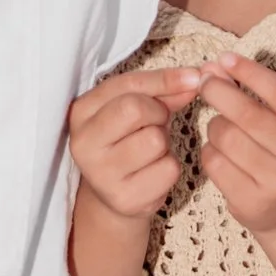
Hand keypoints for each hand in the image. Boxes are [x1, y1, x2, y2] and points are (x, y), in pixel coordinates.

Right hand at [68, 69, 202, 226]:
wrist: (112, 195)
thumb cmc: (125, 142)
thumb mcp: (133, 109)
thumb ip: (160, 91)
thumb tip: (194, 79)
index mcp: (81, 112)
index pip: (126, 85)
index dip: (164, 79)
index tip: (192, 77)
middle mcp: (83, 143)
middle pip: (135, 109)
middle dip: (157, 112)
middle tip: (155, 123)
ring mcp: (101, 174)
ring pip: (155, 140)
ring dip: (163, 142)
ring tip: (149, 150)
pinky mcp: (124, 198)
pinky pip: (168, 169)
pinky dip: (169, 167)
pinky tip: (153, 171)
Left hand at [195, 57, 275, 243]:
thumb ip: (255, 94)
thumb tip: (217, 67)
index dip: (250, 72)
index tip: (225, 58)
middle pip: (247, 114)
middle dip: (219, 92)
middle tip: (204, 82)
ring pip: (226, 137)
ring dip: (214, 126)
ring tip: (221, 127)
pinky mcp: (252, 201)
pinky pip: (215, 162)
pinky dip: (209, 151)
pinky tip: (219, 153)